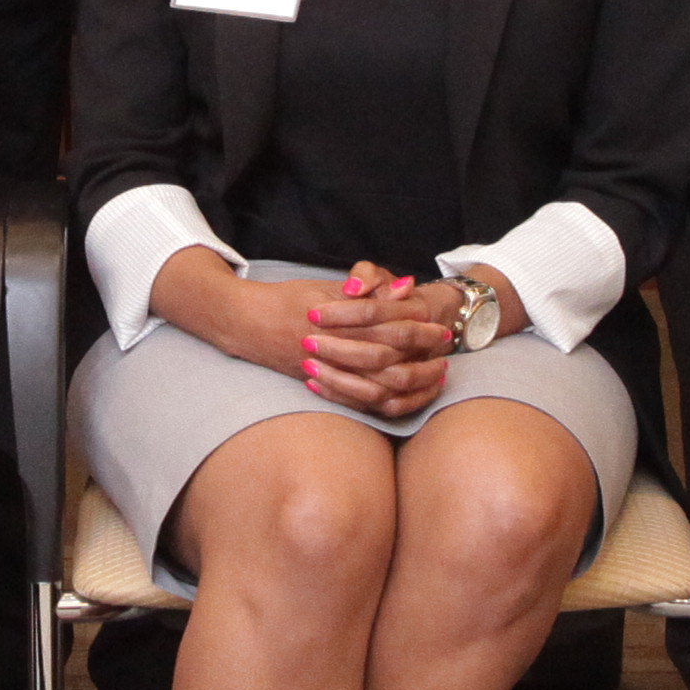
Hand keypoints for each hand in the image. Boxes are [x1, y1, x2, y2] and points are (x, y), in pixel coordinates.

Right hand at [258, 263, 459, 414]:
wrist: (245, 323)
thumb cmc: (288, 300)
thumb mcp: (326, 288)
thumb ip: (367, 291)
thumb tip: (407, 287)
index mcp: (335, 319)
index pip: (386, 322)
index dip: (415, 322)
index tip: (438, 322)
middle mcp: (332, 348)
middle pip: (386, 354)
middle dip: (420, 350)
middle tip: (444, 345)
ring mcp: (326, 371)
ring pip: (377, 384)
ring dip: (412, 379)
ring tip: (435, 372)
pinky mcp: (322, 387)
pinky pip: (360, 402)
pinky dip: (388, 399)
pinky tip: (407, 392)